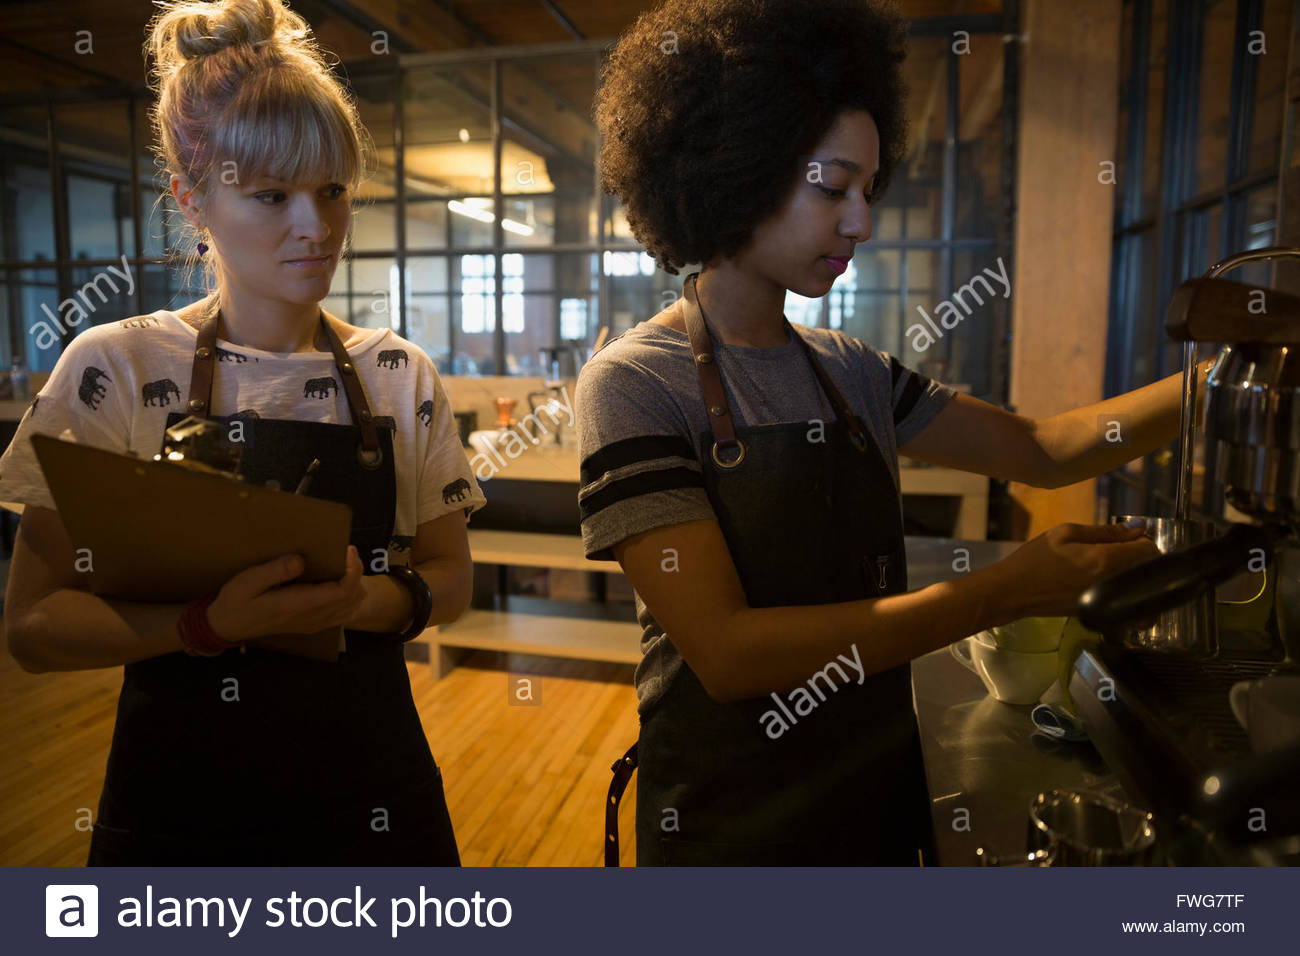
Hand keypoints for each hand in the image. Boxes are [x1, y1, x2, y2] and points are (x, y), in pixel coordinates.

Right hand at [205, 545, 365, 642]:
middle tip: (347, 553)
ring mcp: (313, 623)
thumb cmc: (236, 601)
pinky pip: (341, 614)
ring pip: (350, 607)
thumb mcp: (247, 581)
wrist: (227, 626)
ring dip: (355, 585)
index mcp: (298, 605)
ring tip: (345, 565)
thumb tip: (301, 560)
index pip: (341, 591)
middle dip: (357, 573)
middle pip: (352, 598)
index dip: (353, 570)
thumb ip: (275, 571)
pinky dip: (349, 597)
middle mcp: (311, 617)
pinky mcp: (311, 624)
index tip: (348, 550)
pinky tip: (338, 582)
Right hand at [989, 522, 1160, 623]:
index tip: (1128, 538)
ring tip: (1113, 567)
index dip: (1142, 540)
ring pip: (1141, 588)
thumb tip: (1138, 527)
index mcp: (1105, 559)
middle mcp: (1112, 583)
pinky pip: (1128, 602)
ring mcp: (1108, 602)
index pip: (1149, 550)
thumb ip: (1104, 531)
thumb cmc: (1036, 558)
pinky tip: (1106, 584)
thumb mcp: (1065, 533)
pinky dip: (1125, 592)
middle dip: (1141, 558)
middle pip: (1149, 570)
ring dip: (1135, 576)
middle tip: (1120, 550)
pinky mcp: (1101, 614)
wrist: (1015, 591)